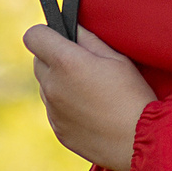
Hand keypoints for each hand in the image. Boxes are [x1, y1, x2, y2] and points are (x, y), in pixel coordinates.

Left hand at [24, 24, 155, 170]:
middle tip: (82, 64)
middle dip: (53, 57)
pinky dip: (65, 105)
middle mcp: (52, 86)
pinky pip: (54, 109)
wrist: (137, 142)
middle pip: (37, 60)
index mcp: (66, 62)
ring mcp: (52, 110)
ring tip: (90, 90)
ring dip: (59, 82)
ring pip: (46, 85)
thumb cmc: (132, 96)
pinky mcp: (57, 129)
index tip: (61, 38)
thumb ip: (89, 40)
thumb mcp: (117, 59)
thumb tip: (73, 28)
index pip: (33, 36)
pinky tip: (91, 110)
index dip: (46, 33)